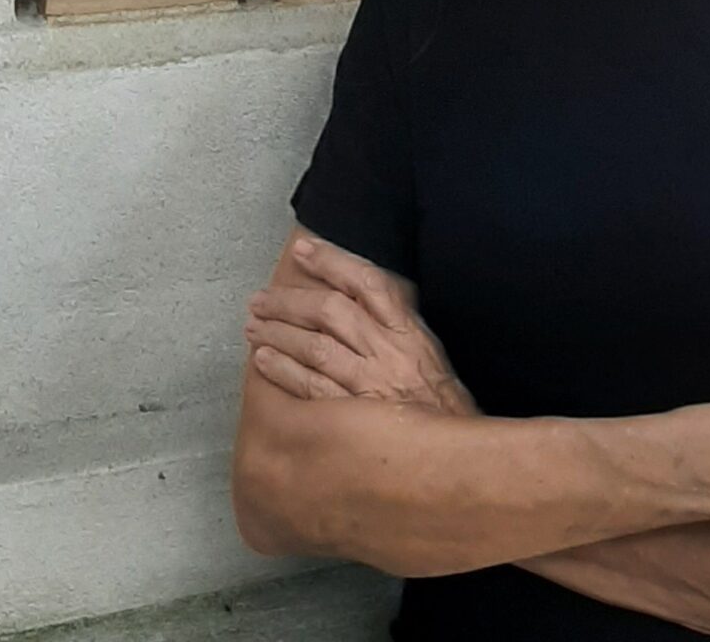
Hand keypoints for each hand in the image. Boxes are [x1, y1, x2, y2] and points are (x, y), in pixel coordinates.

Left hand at [244, 233, 476, 414]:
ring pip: (315, 347)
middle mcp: (389, 351)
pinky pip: (311, 389)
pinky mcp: (353, 419)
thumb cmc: (440, 406)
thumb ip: (397, 322)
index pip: (367, 282)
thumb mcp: (428, 352)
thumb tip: (360, 293)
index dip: (332, 261)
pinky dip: (284, 372)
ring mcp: (370, 384)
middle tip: (261, 299)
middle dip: (290, 301)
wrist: (455, 460)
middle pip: (330, 312)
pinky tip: (264, 361)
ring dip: (279, 333)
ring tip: (254, 326)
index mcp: (408, 330)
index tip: (303, 250)